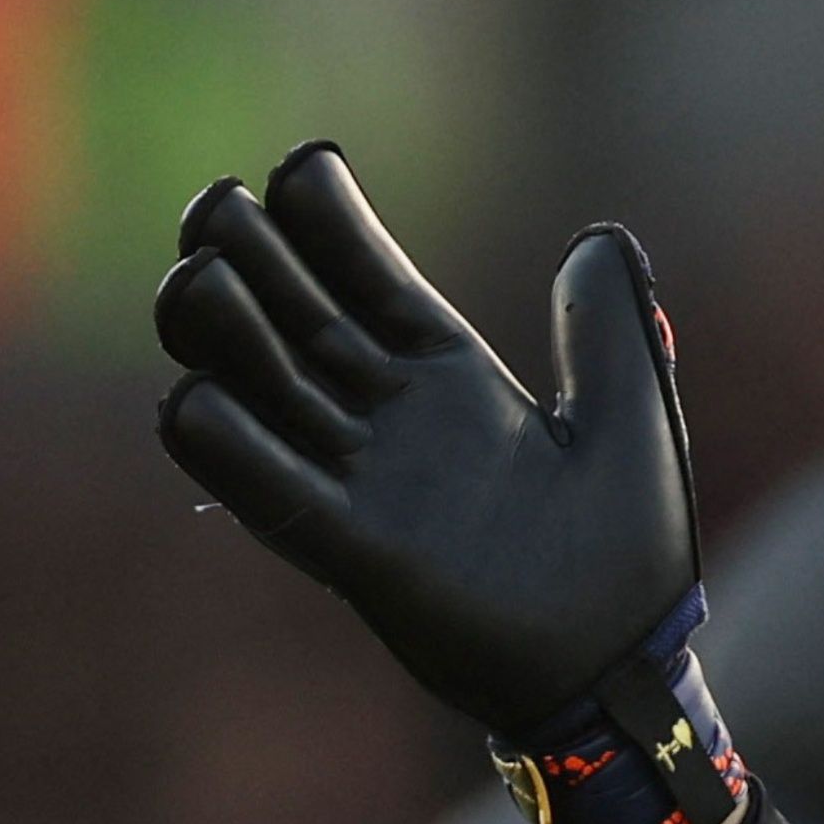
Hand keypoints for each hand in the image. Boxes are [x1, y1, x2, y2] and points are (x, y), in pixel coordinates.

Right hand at [151, 141, 699, 737]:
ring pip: (272, 396)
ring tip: (196, 274)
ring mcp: (368, 484)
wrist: (624, 660)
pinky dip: (234, 450)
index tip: (301, 162)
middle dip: (255, 263)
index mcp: (450, 380)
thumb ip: (605, 327)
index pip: (371, 282)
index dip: (332, 226)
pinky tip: (193, 398)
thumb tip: (598, 237)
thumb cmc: (627, 544)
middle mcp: (394, 422)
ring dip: (228, 339)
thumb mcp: (630, 413)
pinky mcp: (361, 554)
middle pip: (301, 324)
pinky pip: (281, 496)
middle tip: (215, 201)